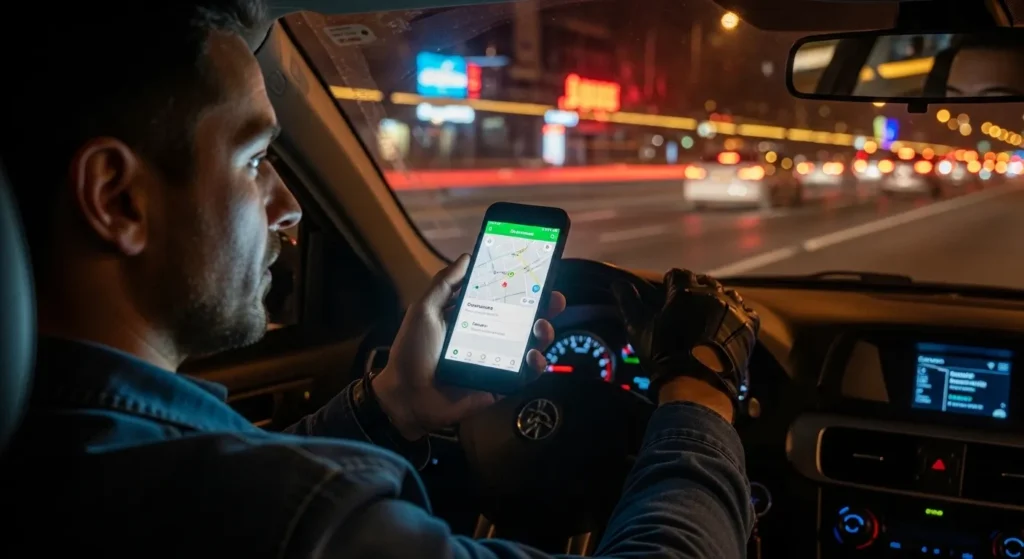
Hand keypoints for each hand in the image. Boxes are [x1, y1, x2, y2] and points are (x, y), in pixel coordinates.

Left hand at [374, 254, 566, 439]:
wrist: (406, 396)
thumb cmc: (412, 351)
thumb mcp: (424, 310)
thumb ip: (445, 284)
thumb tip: (467, 257)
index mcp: (472, 315)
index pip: (502, 296)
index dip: (521, 285)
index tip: (536, 273)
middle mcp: (488, 335)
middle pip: (523, 317)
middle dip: (543, 306)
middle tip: (553, 299)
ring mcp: (497, 359)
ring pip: (530, 343)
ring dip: (543, 333)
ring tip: (541, 328)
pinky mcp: (501, 383)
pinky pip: (525, 373)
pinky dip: (535, 364)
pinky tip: (533, 357)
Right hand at [612, 269, 758, 412]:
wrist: (698, 386)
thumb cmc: (664, 356)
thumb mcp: (639, 328)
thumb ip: (628, 302)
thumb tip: (617, 283)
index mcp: (685, 291)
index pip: (678, 273)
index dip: (670, 283)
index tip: (667, 295)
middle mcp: (712, 294)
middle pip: (704, 281)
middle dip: (694, 289)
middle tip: (686, 307)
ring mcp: (734, 310)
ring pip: (727, 293)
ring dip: (717, 299)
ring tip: (708, 316)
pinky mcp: (749, 327)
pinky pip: (747, 310)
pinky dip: (738, 313)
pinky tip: (728, 324)